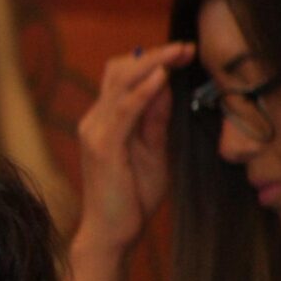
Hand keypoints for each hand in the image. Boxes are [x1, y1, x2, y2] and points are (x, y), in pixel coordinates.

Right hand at [75, 41, 192, 254]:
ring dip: (153, 64)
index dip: (153, 60)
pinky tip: (162, 78)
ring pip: (120, 83)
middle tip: (186, 48)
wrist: (111, 233)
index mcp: (104, 121)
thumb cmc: (130, 198)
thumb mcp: (152, 152)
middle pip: (118, 71)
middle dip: (154, 54)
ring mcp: (95, 132)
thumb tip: (164, 87)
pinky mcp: (103, 146)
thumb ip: (154, 121)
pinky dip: (143, 90)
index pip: (123, 77)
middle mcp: (94, 121)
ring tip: (179, 53)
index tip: (184, 52)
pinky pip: (124, 109)